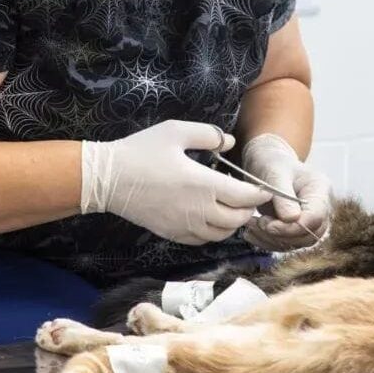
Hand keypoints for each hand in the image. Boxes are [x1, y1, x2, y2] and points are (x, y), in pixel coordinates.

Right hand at [80, 120, 271, 245]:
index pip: (245, 197)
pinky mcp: (172, 234)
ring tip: (232, 208)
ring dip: (232, 223)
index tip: (265, 188)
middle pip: (238, 220)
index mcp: (204, 184)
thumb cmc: (141, 151)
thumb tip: (230, 141)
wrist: (108, 179)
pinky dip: (213, 232)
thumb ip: (208, 135)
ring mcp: (185, 226)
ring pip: (222, 234)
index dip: (260, 194)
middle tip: (249, 198)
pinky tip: (210, 218)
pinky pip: (202, 240)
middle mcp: (198, 210)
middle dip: (248, 210)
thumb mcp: (176, 131)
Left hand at [240, 133, 330, 251]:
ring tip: (250, 226)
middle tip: (257, 223)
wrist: (267, 164)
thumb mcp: (275, 173)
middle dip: (280, 234)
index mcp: (320, 189)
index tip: (266, 223)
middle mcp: (321, 207)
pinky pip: (286, 244)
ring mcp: (311, 220)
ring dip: (271, 240)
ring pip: (297, 243)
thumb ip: (283, 196)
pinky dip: (267, 242)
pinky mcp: (298, 229)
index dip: (292, 226)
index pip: (315, 217)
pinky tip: (251, 232)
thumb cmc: (272, 163)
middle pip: (309, 234)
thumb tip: (291, 219)